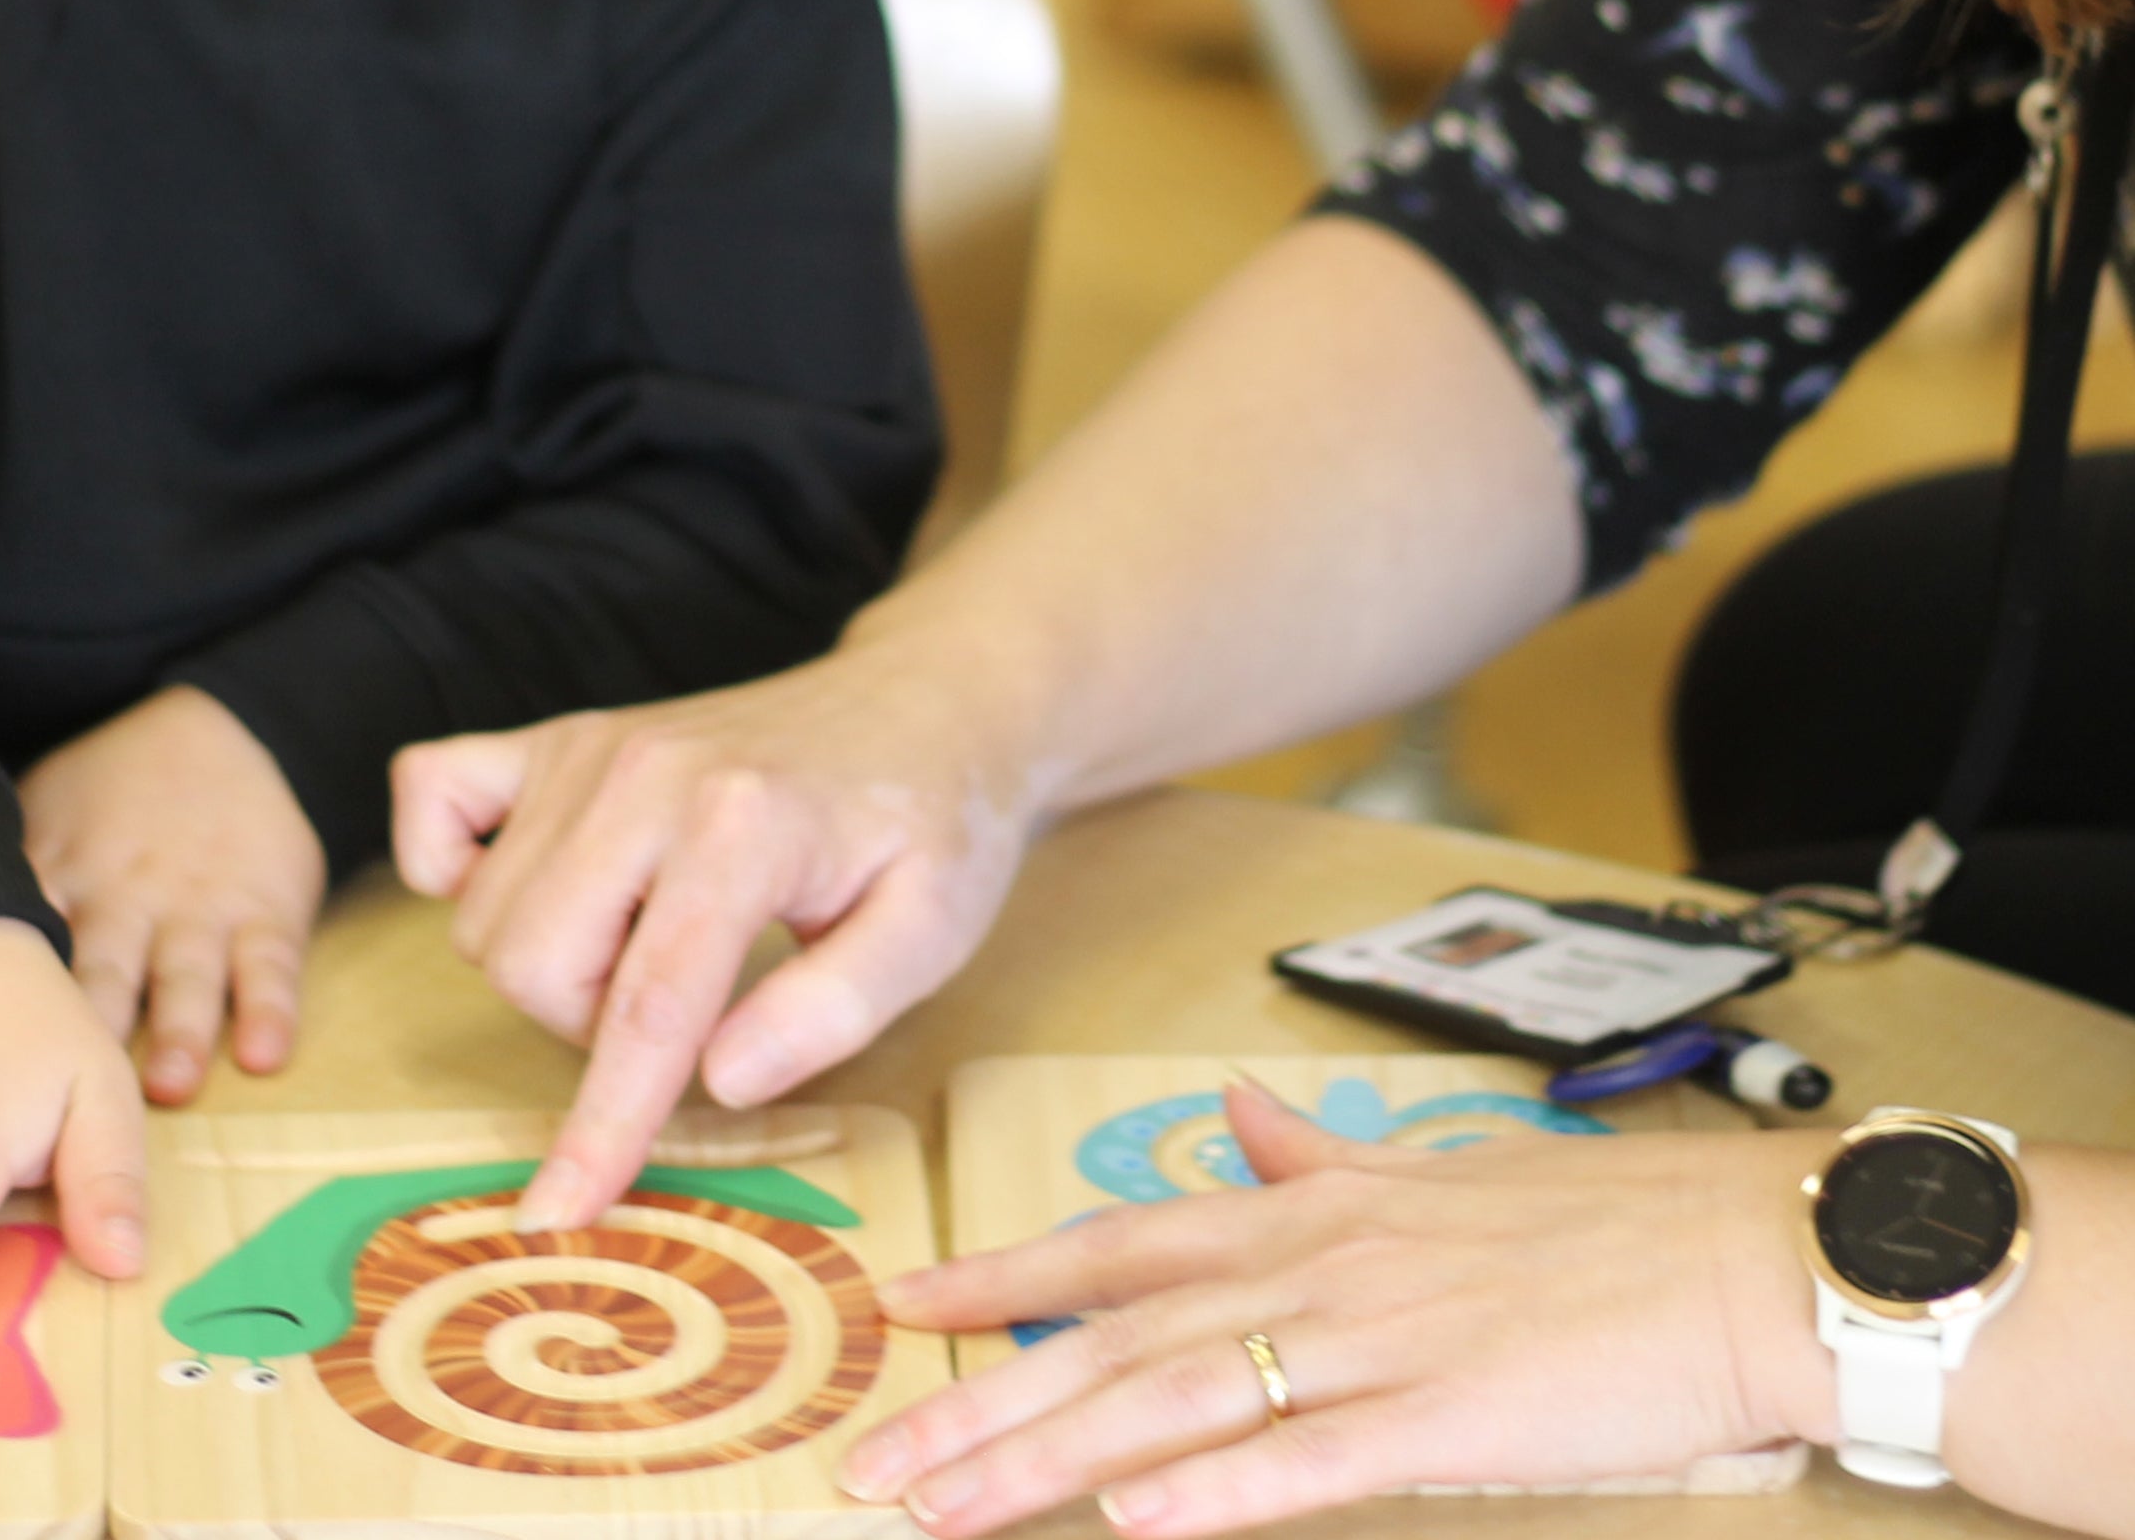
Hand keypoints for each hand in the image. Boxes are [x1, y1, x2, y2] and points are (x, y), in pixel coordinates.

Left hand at [18, 682, 326, 1101]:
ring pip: (190, 974)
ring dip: (181, 1028)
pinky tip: (265, 1052)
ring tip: (172, 1082)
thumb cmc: (111, 791)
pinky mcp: (269, 908)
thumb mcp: (44, 813)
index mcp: (70, 879)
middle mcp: (134, 898)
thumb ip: (4, 882)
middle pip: (109, 969)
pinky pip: (272, 964)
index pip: (35, 942)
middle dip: (96, 1026)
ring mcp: (204, 906)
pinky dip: (271, 1009)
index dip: (11, 995)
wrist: (220, 727)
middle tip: (79, 1082)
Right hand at [391, 640, 1032, 1227]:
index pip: (649, 1006)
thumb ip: (832, 1010)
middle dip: (591, 1030)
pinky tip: (524, 886)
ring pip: (486, 914)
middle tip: (689, 1011)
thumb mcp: (931, 929)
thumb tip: (722, 1082)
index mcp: (741, 825)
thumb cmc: (931, 822)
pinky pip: (431, 792)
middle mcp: (646, 774)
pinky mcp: (559, 736)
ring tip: (648, 947)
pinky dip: (448, 859)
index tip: (557, 1214)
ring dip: (548, 968)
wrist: (919, 703)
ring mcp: (590, 747)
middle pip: (534, 963)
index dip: (603, 1126)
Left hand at [837, 1081, 1837, 1533]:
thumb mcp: (1426, 1171)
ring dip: (1051, 1460)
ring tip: (950, 1508)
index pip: (1115, 1246)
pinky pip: (1311, 1460)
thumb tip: (1239, 1113)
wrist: (1736, 1257)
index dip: (1001, 1276)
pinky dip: (1222, 1495)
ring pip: (1175, 1402)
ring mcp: (1374, 1342)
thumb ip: (1315, 1155)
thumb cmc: (1586, 1226)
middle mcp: (1313, 1266)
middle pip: (1110, 1340)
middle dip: (983, 1404)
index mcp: (1304, 1212)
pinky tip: (1141, 1529)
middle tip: (874, 1464)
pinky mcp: (1446, 1418)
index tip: (899, 1308)